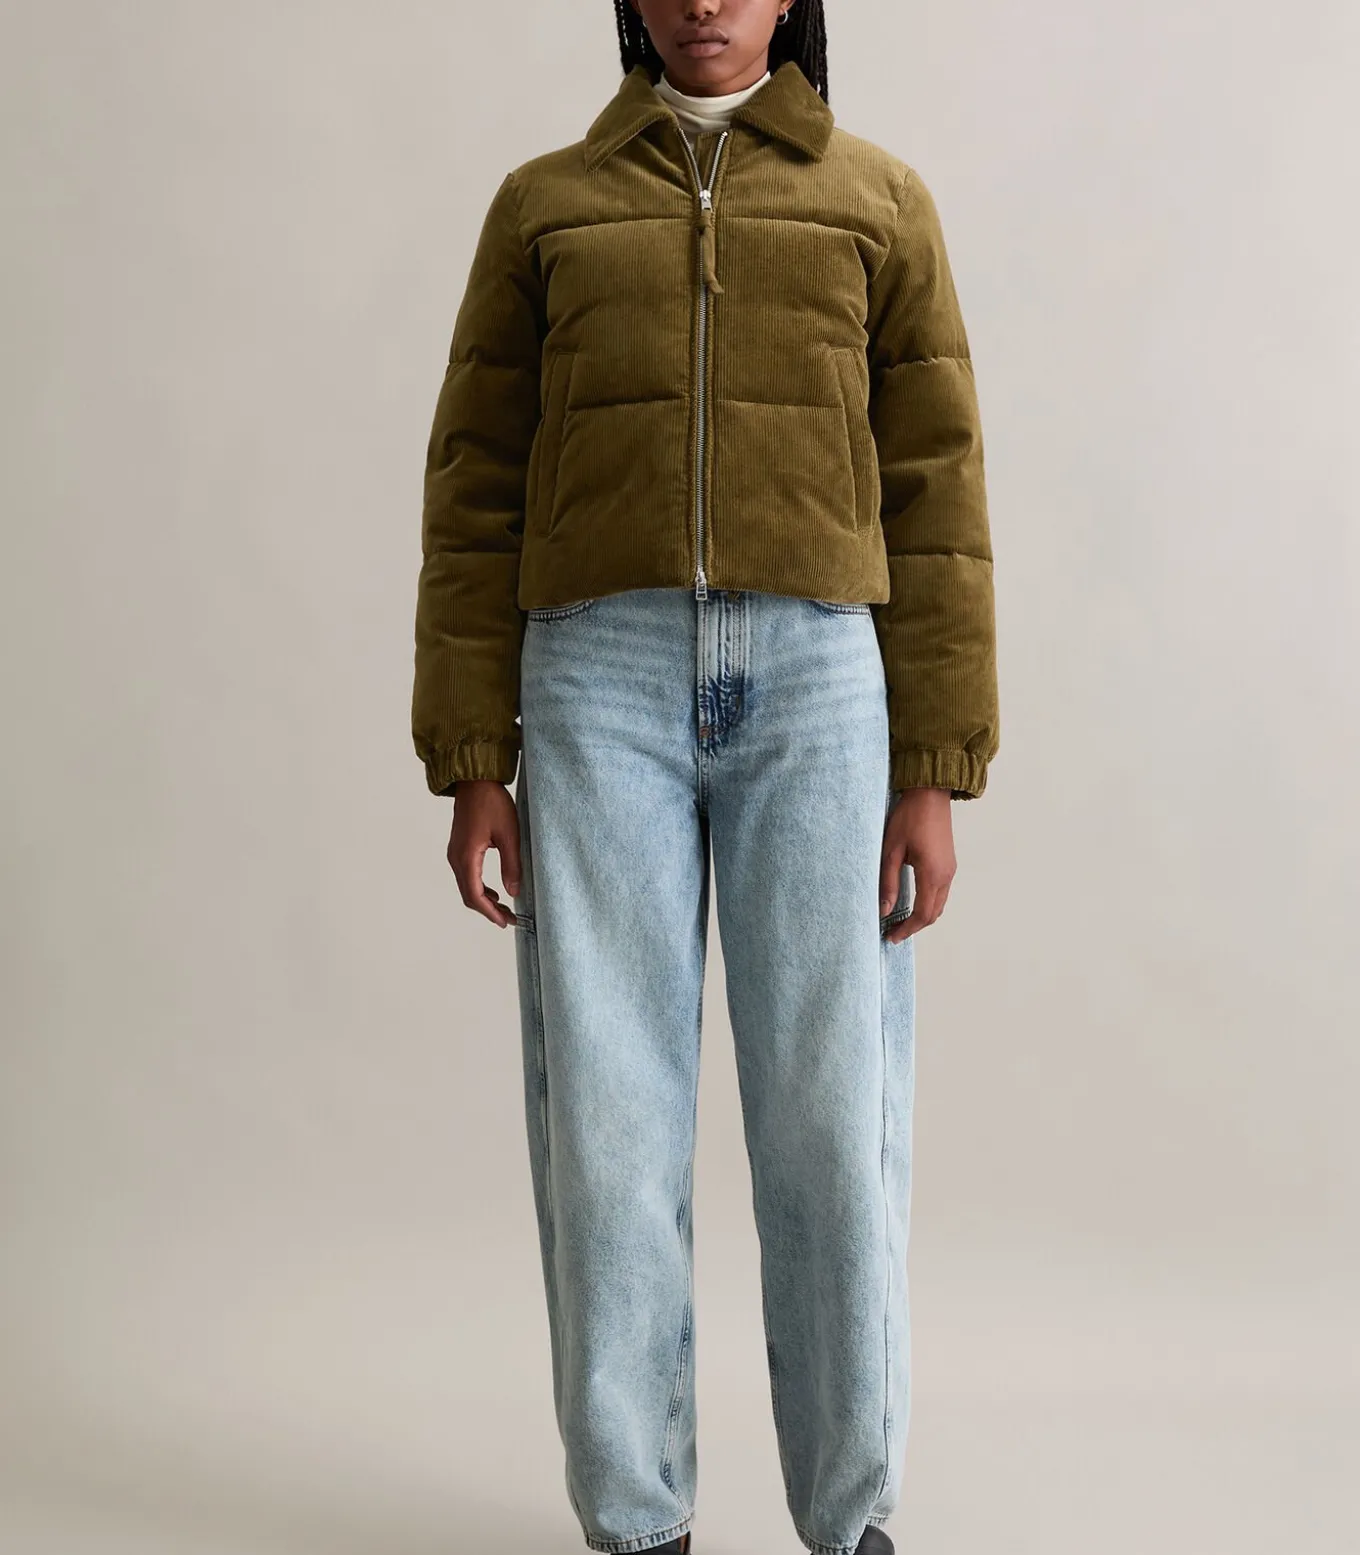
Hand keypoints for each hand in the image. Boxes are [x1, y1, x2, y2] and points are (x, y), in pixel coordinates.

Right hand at [447, 780, 521, 927]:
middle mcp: (456, 858)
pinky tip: (495, 891)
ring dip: (484, 900)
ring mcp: (455, 853)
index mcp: (466, 857)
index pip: (475, 895)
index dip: (490, 913)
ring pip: (467, 886)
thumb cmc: (492, 802)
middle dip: (488, 910)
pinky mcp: (459, 848)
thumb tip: (514, 892)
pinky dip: (479, 888)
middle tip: (509, 919)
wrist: (475, 780)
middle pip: (469, 895)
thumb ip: (512, 865)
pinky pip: (466, 875)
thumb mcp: (509, 834)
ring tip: (504, 909)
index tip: (505, 922)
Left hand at [880, 787, 955, 943]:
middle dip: (914, 927)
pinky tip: (912, 902)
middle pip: (933, 914)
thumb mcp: (891, 851)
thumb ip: (888, 883)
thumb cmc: (909, 818)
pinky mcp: (949, 863)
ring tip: (900, 920)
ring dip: (922, 916)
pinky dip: (928, 903)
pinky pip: (941, 892)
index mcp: (932, 874)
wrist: (930, 794)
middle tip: (893, 932)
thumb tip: (885, 910)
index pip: (922, 915)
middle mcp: (946, 875)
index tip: (891, 936)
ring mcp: (950, 869)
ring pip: (939, 904)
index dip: (907, 930)